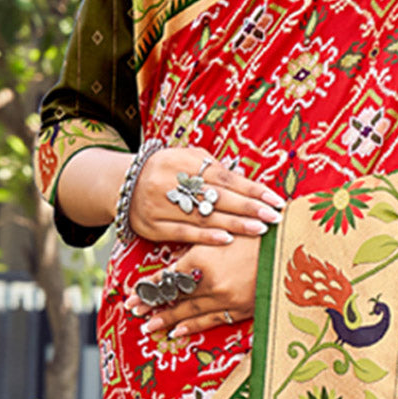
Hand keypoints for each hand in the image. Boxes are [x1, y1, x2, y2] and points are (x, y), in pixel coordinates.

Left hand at [127, 234, 260, 339]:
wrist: (296, 246)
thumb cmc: (260, 232)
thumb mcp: (222, 233)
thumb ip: (198, 248)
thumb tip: (178, 264)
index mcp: (201, 260)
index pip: (167, 278)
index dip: (148, 288)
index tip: (133, 295)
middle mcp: (210, 284)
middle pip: (173, 297)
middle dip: (151, 306)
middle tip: (134, 312)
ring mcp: (226, 299)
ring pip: (189, 312)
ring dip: (167, 320)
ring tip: (150, 327)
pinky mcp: (242, 309)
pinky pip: (212, 321)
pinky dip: (193, 326)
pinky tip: (179, 331)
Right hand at [130, 148, 283, 245]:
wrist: (123, 185)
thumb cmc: (167, 170)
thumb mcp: (186, 159)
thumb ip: (213, 169)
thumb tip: (247, 181)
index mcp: (181, 162)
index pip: (224, 177)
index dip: (250, 189)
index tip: (274, 199)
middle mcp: (169, 183)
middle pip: (216, 197)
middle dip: (248, 208)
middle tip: (274, 217)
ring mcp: (160, 206)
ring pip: (203, 217)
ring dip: (234, 225)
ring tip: (259, 229)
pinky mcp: (153, 227)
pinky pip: (183, 233)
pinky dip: (207, 237)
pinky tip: (228, 240)